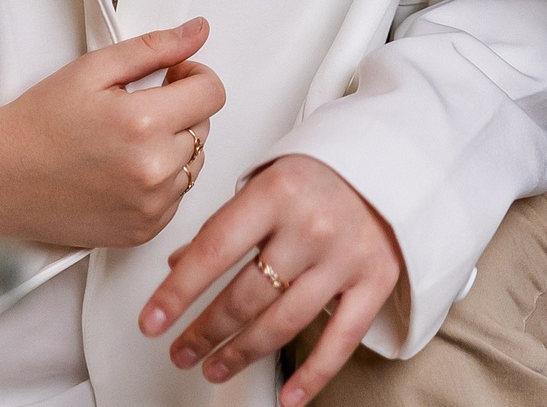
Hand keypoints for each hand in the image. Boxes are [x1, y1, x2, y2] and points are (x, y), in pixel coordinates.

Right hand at [0, 20, 224, 250]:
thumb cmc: (37, 124)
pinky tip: (123, 170)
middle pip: (204, 127)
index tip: (173, 76)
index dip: (194, 76)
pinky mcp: (142, 232)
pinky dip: (160, 182)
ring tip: (127, 141)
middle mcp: (153, 171)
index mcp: (144, 124)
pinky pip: (176, 198)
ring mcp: (150, 207)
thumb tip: (197, 32)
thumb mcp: (93, 70)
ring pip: (193, 164)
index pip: (212, 93)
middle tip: (137, 107)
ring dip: (173, 148)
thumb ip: (153, 48)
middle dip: (181, 110)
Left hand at [138, 154, 405, 406]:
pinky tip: (286, 396)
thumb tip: (179, 266)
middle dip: (205, 330)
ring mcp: (345, 256)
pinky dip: (313, 375)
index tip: (153, 322)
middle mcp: (311, 225)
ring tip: (213, 368)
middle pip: (246, 294)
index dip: (179, 292)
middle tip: (180, 351)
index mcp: (277, 191)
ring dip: (242, 353)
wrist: (394, 164)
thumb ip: (226, 225)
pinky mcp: (376, 281)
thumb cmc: (322, 173)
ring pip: (283, 321)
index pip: (214, 251)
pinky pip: (340, 340)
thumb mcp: (268, 182)